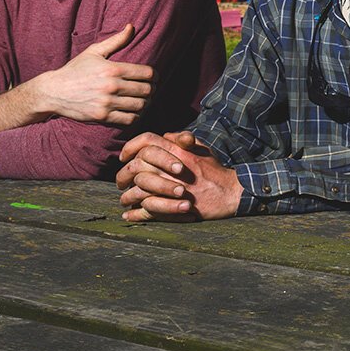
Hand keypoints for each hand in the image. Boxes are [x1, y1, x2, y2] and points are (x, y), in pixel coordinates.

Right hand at [37, 25, 154, 124]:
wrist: (54, 91)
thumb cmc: (75, 69)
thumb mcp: (94, 51)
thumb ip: (116, 40)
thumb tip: (131, 26)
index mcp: (113, 68)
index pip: (147, 73)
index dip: (155, 76)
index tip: (154, 77)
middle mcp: (112, 86)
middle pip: (146, 90)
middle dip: (152, 89)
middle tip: (151, 89)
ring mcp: (107, 102)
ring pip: (140, 105)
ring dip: (145, 103)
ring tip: (144, 100)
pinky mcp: (102, 116)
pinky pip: (129, 119)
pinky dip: (135, 116)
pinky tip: (134, 111)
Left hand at [117, 131, 240, 221]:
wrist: (228, 192)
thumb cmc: (214, 170)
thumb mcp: (200, 147)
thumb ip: (181, 139)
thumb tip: (164, 136)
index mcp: (177, 151)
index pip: (146, 141)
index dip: (131, 147)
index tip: (124, 156)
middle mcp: (170, 168)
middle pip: (135, 167)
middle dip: (123, 175)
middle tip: (120, 182)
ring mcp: (170, 188)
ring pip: (137, 190)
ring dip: (127, 196)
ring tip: (125, 200)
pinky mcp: (172, 208)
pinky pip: (146, 210)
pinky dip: (135, 214)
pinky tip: (130, 214)